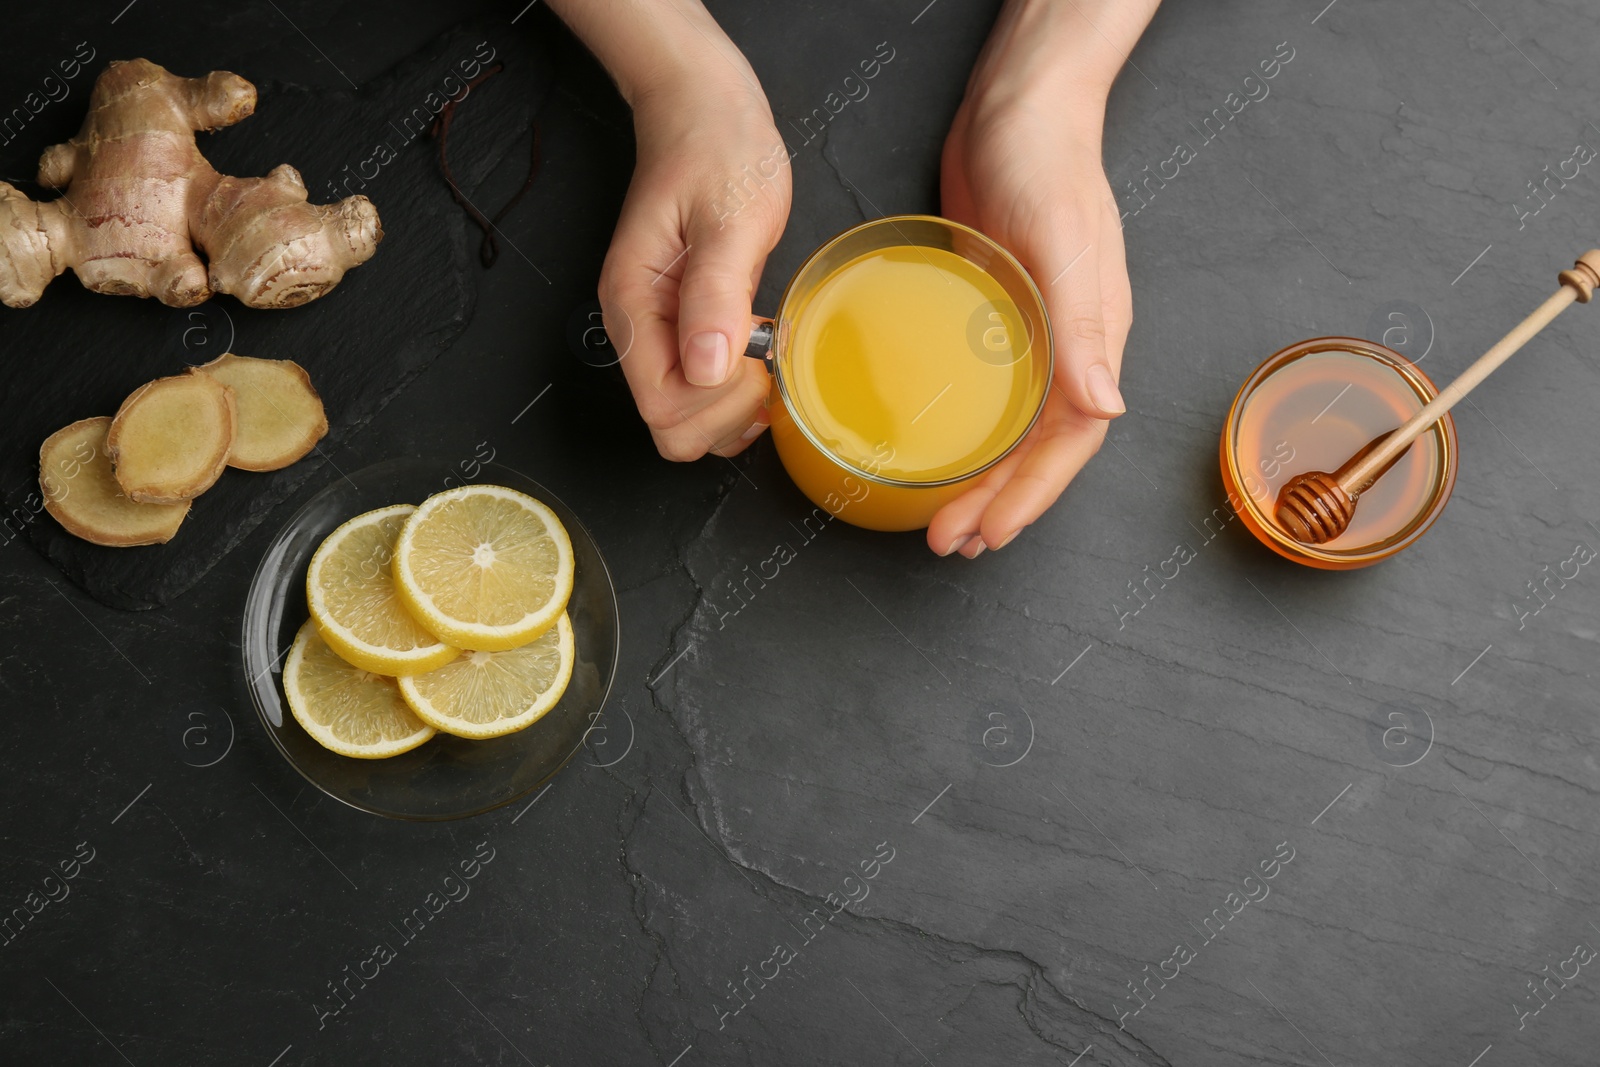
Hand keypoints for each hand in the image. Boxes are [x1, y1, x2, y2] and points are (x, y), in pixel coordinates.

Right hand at [598, 75, 790, 460]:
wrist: (704, 111)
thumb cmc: (717, 149)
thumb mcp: (730, 214)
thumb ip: (716, 293)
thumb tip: (706, 368)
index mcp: (633, 303)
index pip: (660, 407)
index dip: (715, 403)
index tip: (756, 358)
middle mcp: (638, 327)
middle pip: (670, 426)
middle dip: (725, 413)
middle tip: (765, 359)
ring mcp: (659, 331)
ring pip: (686, 418)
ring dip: (733, 406)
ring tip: (764, 352)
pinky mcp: (684, 329)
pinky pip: (702, 392)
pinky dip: (736, 391)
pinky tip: (761, 353)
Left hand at [928, 1, 1147, 557]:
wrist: (1016, 105)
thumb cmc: (1046, 163)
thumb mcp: (1060, 244)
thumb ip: (1082, 327)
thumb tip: (1106, 408)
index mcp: (1091, 339)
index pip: (1068, 441)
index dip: (1031, 495)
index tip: (988, 533)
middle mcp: (1065, 345)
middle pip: (1036, 447)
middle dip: (998, 502)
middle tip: (949, 543)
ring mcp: (1030, 332)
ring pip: (1010, 427)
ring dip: (980, 477)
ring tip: (944, 520)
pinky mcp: (995, 313)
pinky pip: (986, 391)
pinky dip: (967, 428)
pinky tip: (937, 444)